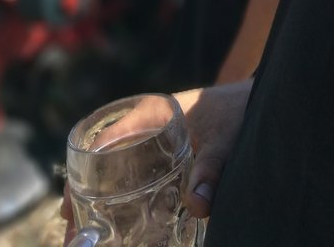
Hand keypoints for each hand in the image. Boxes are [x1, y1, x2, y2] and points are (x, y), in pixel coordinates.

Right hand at [60, 82, 252, 238]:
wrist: (261, 101)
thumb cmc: (240, 112)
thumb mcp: (225, 140)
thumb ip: (212, 170)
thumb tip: (197, 206)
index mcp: (152, 111)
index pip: (104, 136)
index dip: (82, 170)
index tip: (72, 205)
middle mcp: (146, 121)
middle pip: (102, 156)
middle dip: (83, 190)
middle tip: (72, 228)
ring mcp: (153, 137)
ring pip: (113, 166)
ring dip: (97, 195)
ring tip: (85, 232)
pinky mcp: (164, 150)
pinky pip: (131, 170)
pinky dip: (118, 192)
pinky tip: (116, 222)